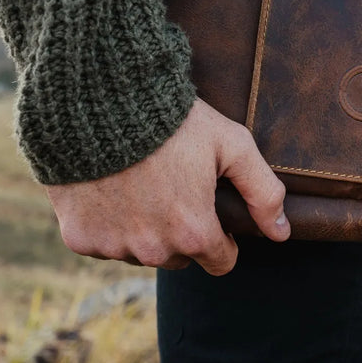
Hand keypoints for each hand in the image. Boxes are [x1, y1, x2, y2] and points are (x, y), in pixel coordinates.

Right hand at [45, 98, 289, 274]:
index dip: (222, 238)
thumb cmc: (174, 120)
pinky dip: (106, 222)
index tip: (213, 212)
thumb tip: (282, 233)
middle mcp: (153, 250)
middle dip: (182, 231)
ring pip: (140, 252)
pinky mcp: (79, 237)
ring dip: (144, 229)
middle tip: (174, 187)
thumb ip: (263, 192)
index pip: (221, 262)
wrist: (101, 101)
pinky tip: (110, 186)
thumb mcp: (231, 145)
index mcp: (194, 233)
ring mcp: (114, 246)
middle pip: (179, 257)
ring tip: (141, 182)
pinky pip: (101, 241)